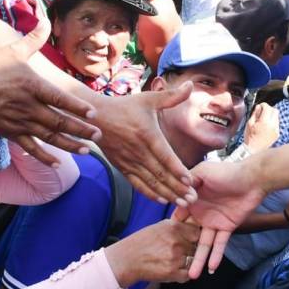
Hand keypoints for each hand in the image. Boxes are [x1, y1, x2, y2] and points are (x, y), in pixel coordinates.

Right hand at [0, 28, 98, 163]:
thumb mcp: (12, 50)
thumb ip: (34, 39)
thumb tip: (46, 20)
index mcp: (32, 86)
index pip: (59, 99)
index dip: (77, 108)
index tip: (94, 114)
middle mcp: (28, 107)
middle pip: (59, 122)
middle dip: (81, 130)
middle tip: (99, 135)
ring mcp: (20, 122)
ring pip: (49, 137)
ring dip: (69, 145)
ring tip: (86, 150)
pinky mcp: (11, 133)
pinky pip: (31, 148)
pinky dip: (45, 157)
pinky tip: (58, 163)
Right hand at [92, 83, 195, 204]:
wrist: (95, 117)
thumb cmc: (124, 107)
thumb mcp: (148, 99)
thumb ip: (171, 96)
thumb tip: (190, 85)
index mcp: (147, 134)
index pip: (165, 156)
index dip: (177, 169)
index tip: (190, 180)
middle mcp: (138, 151)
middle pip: (161, 174)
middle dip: (178, 188)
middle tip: (193, 198)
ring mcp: (129, 161)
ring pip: (151, 182)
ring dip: (168, 194)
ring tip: (183, 203)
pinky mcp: (122, 167)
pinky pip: (138, 184)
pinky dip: (150, 193)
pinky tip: (163, 200)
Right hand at [102, 218, 201, 286]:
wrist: (126, 260)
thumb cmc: (141, 243)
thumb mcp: (159, 227)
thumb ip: (177, 224)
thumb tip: (192, 220)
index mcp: (173, 227)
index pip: (196, 232)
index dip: (193, 237)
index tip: (188, 240)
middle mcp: (176, 241)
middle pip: (196, 246)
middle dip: (189, 249)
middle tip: (178, 252)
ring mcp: (175, 257)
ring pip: (193, 260)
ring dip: (187, 261)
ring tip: (173, 260)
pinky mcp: (173, 272)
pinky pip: (188, 274)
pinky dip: (183, 274)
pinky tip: (173, 269)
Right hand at [172, 160, 268, 277]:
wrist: (252, 178)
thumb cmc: (227, 172)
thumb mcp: (203, 171)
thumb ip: (188, 180)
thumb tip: (175, 189)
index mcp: (193, 201)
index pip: (178, 217)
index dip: (170, 229)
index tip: (160, 244)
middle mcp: (201, 213)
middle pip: (188, 235)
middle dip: (180, 250)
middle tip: (170, 265)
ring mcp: (214, 222)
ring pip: (203, 244)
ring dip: (199, 259)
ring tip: (192, 276)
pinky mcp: (227, 227)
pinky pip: (220, 244)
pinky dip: (216, 256)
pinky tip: (211, 268)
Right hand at [242, 103, 279, 152]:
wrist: (254, 150)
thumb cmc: (250, 138)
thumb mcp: (249, 124)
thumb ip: (255, 114)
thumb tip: (258, 107)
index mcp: (264, 122)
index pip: (267, 108)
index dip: (263, 105)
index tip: (260, 106)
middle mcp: (272, 125)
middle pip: (275, 110)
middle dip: (269, 109)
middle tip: (262, 111)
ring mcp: (276, 130)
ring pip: (277, 117)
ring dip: (271, 115)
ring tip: (263, 120)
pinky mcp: (277, 134)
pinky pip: (277, 124)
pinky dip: (273, 122)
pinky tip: (266, 126)